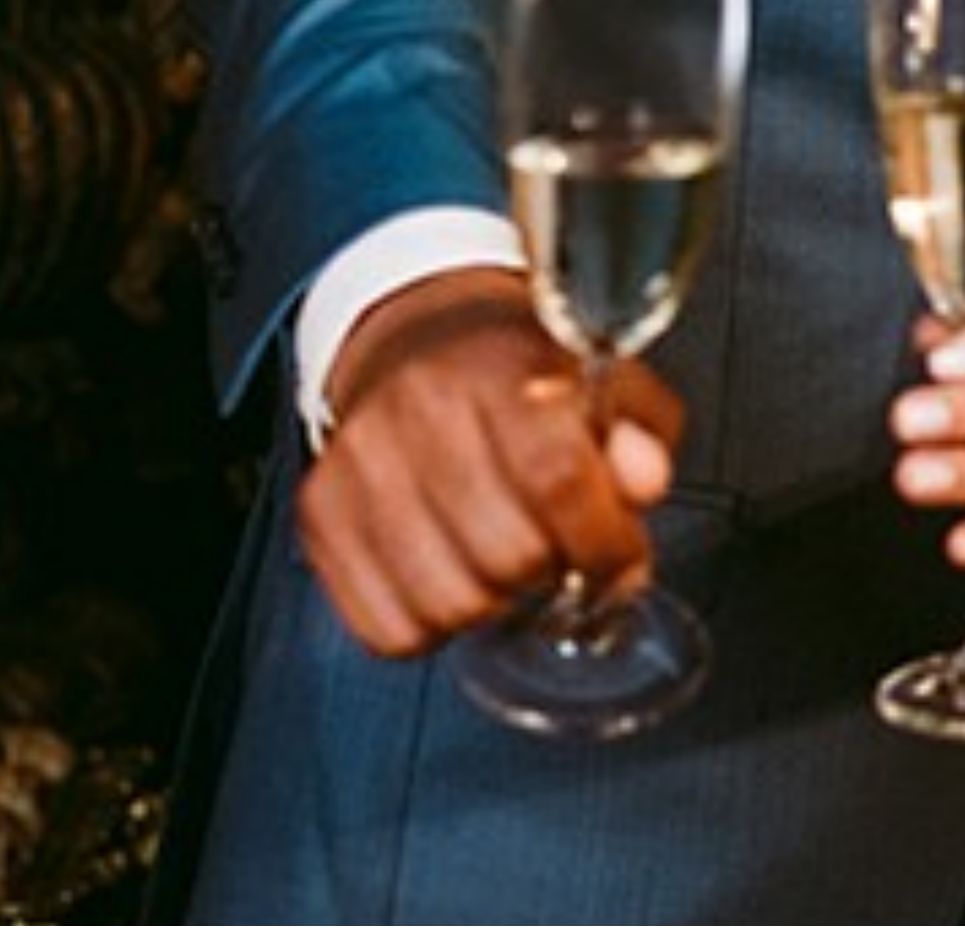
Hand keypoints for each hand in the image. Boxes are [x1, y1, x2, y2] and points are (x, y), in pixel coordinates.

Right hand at [296, 266, 688, 656]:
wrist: (417, 337)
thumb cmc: (518, 372)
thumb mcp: (608, 382)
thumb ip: (642, 433)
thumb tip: (644, 482)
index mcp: (504, 366)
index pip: (559, 477)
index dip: (604, 542)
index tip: (620, 559)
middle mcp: (422, 409)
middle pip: (508, 555)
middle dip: (552, 570)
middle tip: (556, 546)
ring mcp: (362, 464)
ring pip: (448, 604)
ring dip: (494, 603)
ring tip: (502, 556)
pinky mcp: (320, 512)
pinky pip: (386, 627)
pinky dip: (430, 625)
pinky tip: (449, 572)